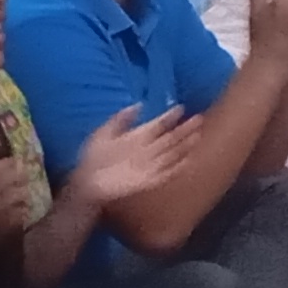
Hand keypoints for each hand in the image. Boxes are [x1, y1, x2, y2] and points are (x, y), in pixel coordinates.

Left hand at [66, 103, 197, 215]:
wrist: (88, 183)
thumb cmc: (94, 157)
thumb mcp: (104, 133)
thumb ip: (121, 119)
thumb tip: (139, 105)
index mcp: (137, 137)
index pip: (158, 125)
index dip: (169, 117)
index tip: (180, 107)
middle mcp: (147, 150)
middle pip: (170, 138)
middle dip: (184, 129)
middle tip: (198, 118)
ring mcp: (149, 165)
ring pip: (172, 153)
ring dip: (185, 145)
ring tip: (198, 135)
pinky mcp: (149, 181)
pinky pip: (167, 173)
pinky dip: (178, 167)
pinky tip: (188, 160)